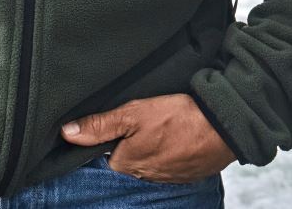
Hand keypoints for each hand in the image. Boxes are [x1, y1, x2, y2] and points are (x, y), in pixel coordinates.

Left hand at [60, 93, 236, 183]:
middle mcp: (145, 176)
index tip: (117, 120)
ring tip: (160, 125)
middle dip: (131, 140)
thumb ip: (101, 125)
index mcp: (127, 164)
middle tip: (142, 119)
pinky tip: (175, 135)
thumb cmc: (178, 118)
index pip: (106, 152)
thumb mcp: (133, 114)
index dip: (109, 135)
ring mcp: (167, 177)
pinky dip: (170, 150)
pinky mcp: (186, 173)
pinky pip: (169, 162)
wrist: (224, 127)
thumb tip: (68, 132)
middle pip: (127, 156)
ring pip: (149, 160)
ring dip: (151, 145)